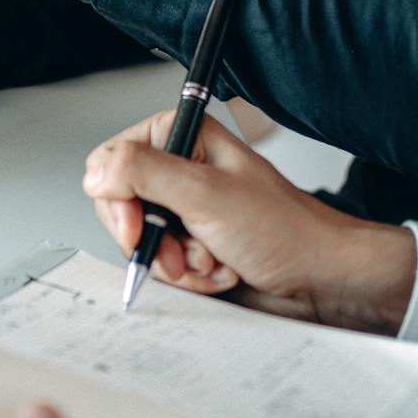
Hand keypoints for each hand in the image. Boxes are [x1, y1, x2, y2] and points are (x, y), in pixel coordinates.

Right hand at [83, 113, 416, 333]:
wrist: (322, 278)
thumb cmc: (284, 230)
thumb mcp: (207, 195)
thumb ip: (144, 174)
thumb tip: (95, 171)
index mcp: (184, 138)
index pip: (111, 161)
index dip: (119, 200)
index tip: (140, 226)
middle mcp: (183, 169)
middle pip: (121, 207)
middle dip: (154, 239)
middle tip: (183, 251)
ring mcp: (188, 209)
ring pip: (144, 243)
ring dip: (179, 263)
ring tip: (215, 260)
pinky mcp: (195, 244)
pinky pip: (166, 266)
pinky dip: (193, 277)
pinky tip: (224, 271)